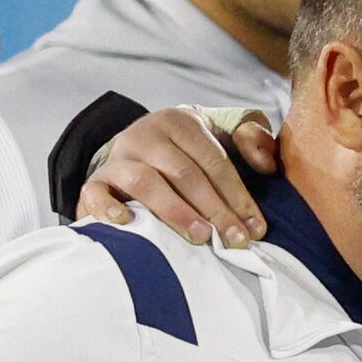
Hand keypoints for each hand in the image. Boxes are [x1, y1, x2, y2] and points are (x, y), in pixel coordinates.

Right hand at [74, 106, 277, 244]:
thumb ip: (253, 140)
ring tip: (200, 236)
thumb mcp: (226, 135)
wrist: (140, 150)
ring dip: (175, 211)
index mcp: (180, 122)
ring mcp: (118, 158)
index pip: (214, 161)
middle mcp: (145, 135)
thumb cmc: (192, 152)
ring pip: (145, 182)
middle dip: (215, 210)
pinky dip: (109, 209)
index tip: (255, 228)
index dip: (237, 196)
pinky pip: (95, 192)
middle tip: (235, 240)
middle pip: (184, 174)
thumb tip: (265, 164)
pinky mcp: (95, 181)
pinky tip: (128, 224)